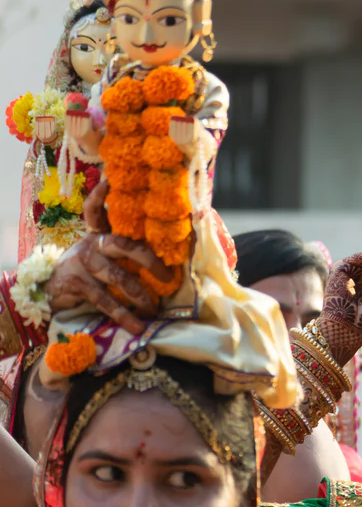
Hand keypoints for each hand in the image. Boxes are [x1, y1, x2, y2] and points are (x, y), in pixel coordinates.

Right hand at [44, 179, 175, 334]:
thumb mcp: (99, 255)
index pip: (96, 211)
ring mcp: (83, 264)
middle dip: (149, 260)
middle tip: (168, 276)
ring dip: (141, 296)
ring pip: (119, 278)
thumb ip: (121, 250)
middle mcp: (91, 245)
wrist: (48, 293)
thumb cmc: (85, 272)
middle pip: (123, 245)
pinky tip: (138, 326)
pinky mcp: (77, 284)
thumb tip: (162, 253)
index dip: (100, 196)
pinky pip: (106, 301)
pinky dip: (125, 316)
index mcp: (98, 235)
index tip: (108, 180)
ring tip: (155, 309)